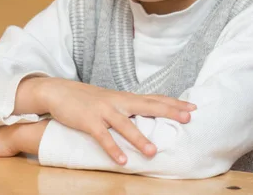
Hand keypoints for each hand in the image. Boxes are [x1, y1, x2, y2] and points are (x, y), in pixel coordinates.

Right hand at [21, 77, 195, 164]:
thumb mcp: (111, 100)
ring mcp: (104, 111)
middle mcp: (118, 102)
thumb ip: (128, 107)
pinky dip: (112, 148)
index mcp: (125, 97)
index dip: (173, 102)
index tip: (192, 107)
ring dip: (139, 138)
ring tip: (153, 152)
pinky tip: (122, 160)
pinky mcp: (89, 121)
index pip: (154, 98)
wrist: (59, 91)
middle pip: (147, 105)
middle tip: (187, 119)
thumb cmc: (88, 99)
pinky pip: (103, 137)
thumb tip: (148, 115)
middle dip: (168, 111)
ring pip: (125, 125)